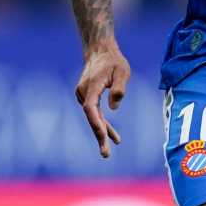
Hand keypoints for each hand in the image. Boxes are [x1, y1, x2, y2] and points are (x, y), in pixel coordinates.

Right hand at [74, 43, 129, 157]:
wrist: (99, 51)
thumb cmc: (113, 61)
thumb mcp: (123, 71)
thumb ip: (119, 89)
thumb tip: (114, 108)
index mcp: (92, 85)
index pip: (91, 108)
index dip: (96, 123)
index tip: (102, 136)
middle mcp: (83, 92)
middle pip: (91, 117)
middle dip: (99, 135)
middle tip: (105, 154)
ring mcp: (83, 94)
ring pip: (93, 117)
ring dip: (102, 131)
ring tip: (113, 146)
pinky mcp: (86, 97)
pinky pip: (94, 113)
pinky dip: (102, 123)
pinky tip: (112, 135)